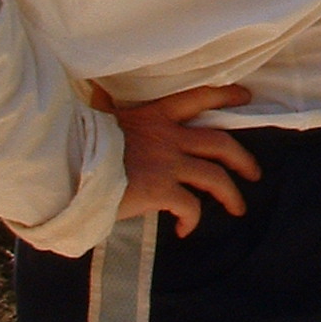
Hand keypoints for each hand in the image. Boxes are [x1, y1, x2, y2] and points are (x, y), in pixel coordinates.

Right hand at [94, 83, 262, 237]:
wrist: (66, 165)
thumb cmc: (78, 142)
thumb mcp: (101, 117)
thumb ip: (110, 108)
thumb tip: (95, 91)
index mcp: (155, 115)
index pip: (200, 96)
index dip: (227, 95)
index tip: (246, 97)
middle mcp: (168, 136)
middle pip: (221, 143)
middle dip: (243, 158)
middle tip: (254, 173)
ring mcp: (167, 162)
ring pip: (215, 176)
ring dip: (231, 194)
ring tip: (238, 208)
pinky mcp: (160, 189)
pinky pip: (190, 206)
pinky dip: (193, 219)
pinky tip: (186, 229)